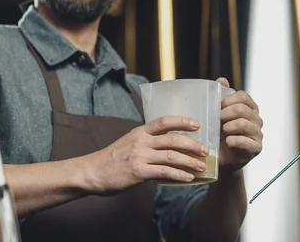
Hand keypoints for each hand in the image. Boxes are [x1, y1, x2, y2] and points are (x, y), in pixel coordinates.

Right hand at [84, 116, 209, 194]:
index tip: (196, 124)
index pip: (164, 121)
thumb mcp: (129, 143)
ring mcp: (140, 156)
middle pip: (173, 139)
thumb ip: (147, 142)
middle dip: (192, 144)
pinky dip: (179, 175)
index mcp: (140, 132)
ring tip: (201, 166)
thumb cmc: (112, 159)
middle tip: (206, 150)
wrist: (93, 172)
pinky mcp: (139, 172)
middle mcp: (141, 141)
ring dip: (189, 161)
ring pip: (171, 156)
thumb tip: (167, 147)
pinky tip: (188, 178)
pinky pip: (164, 172)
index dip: (182, 121)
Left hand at [217, 77, 263, 172]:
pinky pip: (245, 141)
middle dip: (225, 113)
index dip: (228, 99)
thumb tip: (222, 80)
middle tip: (216, 120)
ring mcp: (258, 134)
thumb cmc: (220, 134)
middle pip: (241, 109)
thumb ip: (221, 96)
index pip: (242, 96)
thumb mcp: (219, 114)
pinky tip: (228, 142)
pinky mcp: (256, 148)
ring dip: (228, 127)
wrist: (222, 158)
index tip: (217, 106)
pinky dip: (233, 140)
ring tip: (221, 131)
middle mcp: (257, 120)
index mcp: (249, 108)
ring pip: (243, 123)